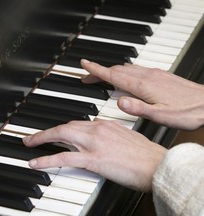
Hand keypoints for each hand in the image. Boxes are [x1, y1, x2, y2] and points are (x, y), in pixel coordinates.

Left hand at [23, 119, 166, 191]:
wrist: (157, 164)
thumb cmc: (145, 154)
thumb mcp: (126, 138)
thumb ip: (110, 135)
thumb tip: (100, 140)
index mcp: (105, 124)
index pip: (79, 123)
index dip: (64, 129)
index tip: (57, 132)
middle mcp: (97, 129)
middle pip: (66, 126)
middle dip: (47, 131)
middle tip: (34, 137)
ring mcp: (93, 143)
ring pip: (61, 136)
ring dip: (42, 139)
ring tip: (29, 143)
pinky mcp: (92, 159)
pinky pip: (64, 157)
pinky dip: (47, 159)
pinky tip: (35, 162)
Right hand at [81, 60, 203, 129]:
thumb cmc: (187, 112)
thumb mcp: (161, 116)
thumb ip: (138, 109)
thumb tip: (119, 102)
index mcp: (143, 86)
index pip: (114, 75)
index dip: (97, 70)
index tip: (84, 65)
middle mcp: (147, 76)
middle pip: (117, 70)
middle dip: (100, 72)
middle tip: (88, 77)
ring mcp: (154, 74)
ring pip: (126, 68)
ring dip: (111, 71)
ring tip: (102, 77)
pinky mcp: (159, 75)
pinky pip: (135, 69)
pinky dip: (124, 71)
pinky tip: (125, 77)